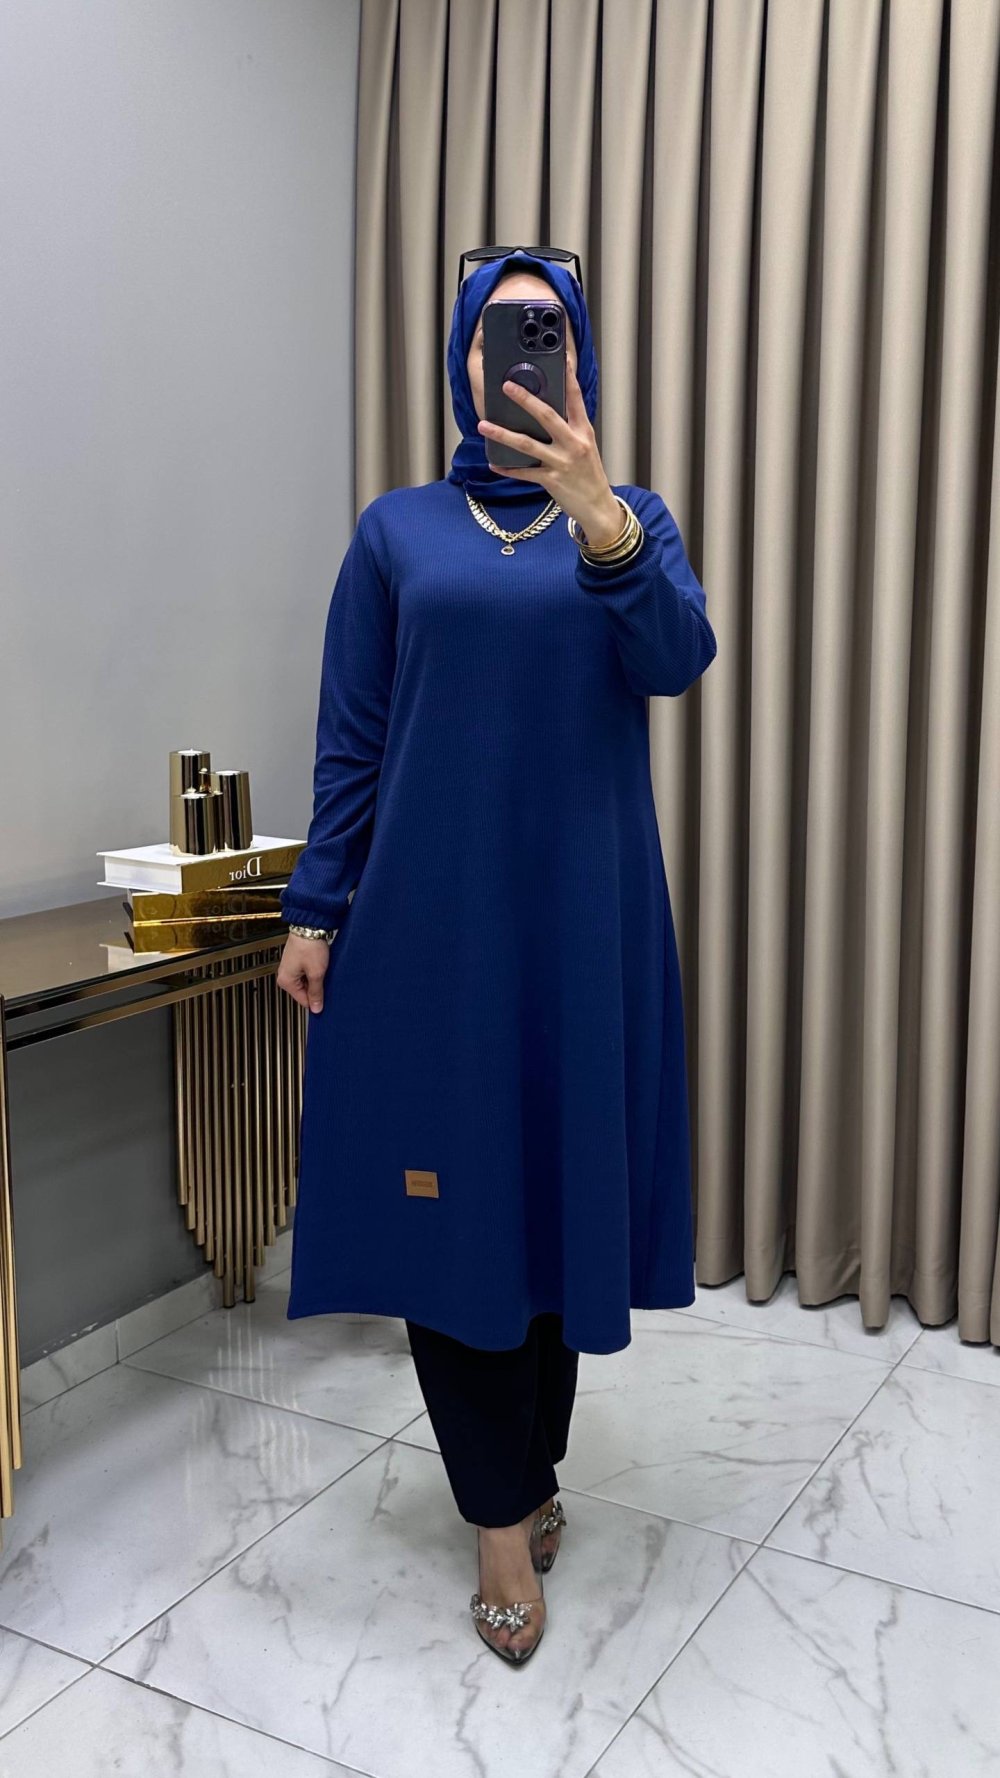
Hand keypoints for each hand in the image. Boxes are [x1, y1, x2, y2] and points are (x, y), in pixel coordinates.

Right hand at [277, 933, 330, 1014]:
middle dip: (316, 988)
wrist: (309, 926)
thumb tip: (316, 1008)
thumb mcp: (316, 973)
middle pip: (304, 992)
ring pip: (306, 982)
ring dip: (316, 979)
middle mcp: (284, 976)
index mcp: (285, 981)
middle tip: (325, 979)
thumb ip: (316, 993)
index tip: (326, 998)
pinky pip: (306, 973)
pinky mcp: (296, 961)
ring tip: (322, 969)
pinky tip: (320, 965)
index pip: (303, 1001)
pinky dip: (314, 971)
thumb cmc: (310, 946)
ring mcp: (290, 968)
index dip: (316, 1001)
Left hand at [476, 359, 622, 545]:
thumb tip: (545, 413)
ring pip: (527, 444)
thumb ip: (569, 430)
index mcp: (583, 432)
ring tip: (484, 425)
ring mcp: (561, 462)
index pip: (575, 399)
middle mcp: (573, 444)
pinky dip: (508, 468)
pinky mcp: (551, 480)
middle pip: (547, 416)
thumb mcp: (585, 447)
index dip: (569, 377)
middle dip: (525, 399)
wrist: (598, 507)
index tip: (562, 359)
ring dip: (502, 434)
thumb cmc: (589, 476)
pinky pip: (524, 473)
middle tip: (507, 386)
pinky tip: (494, 463)